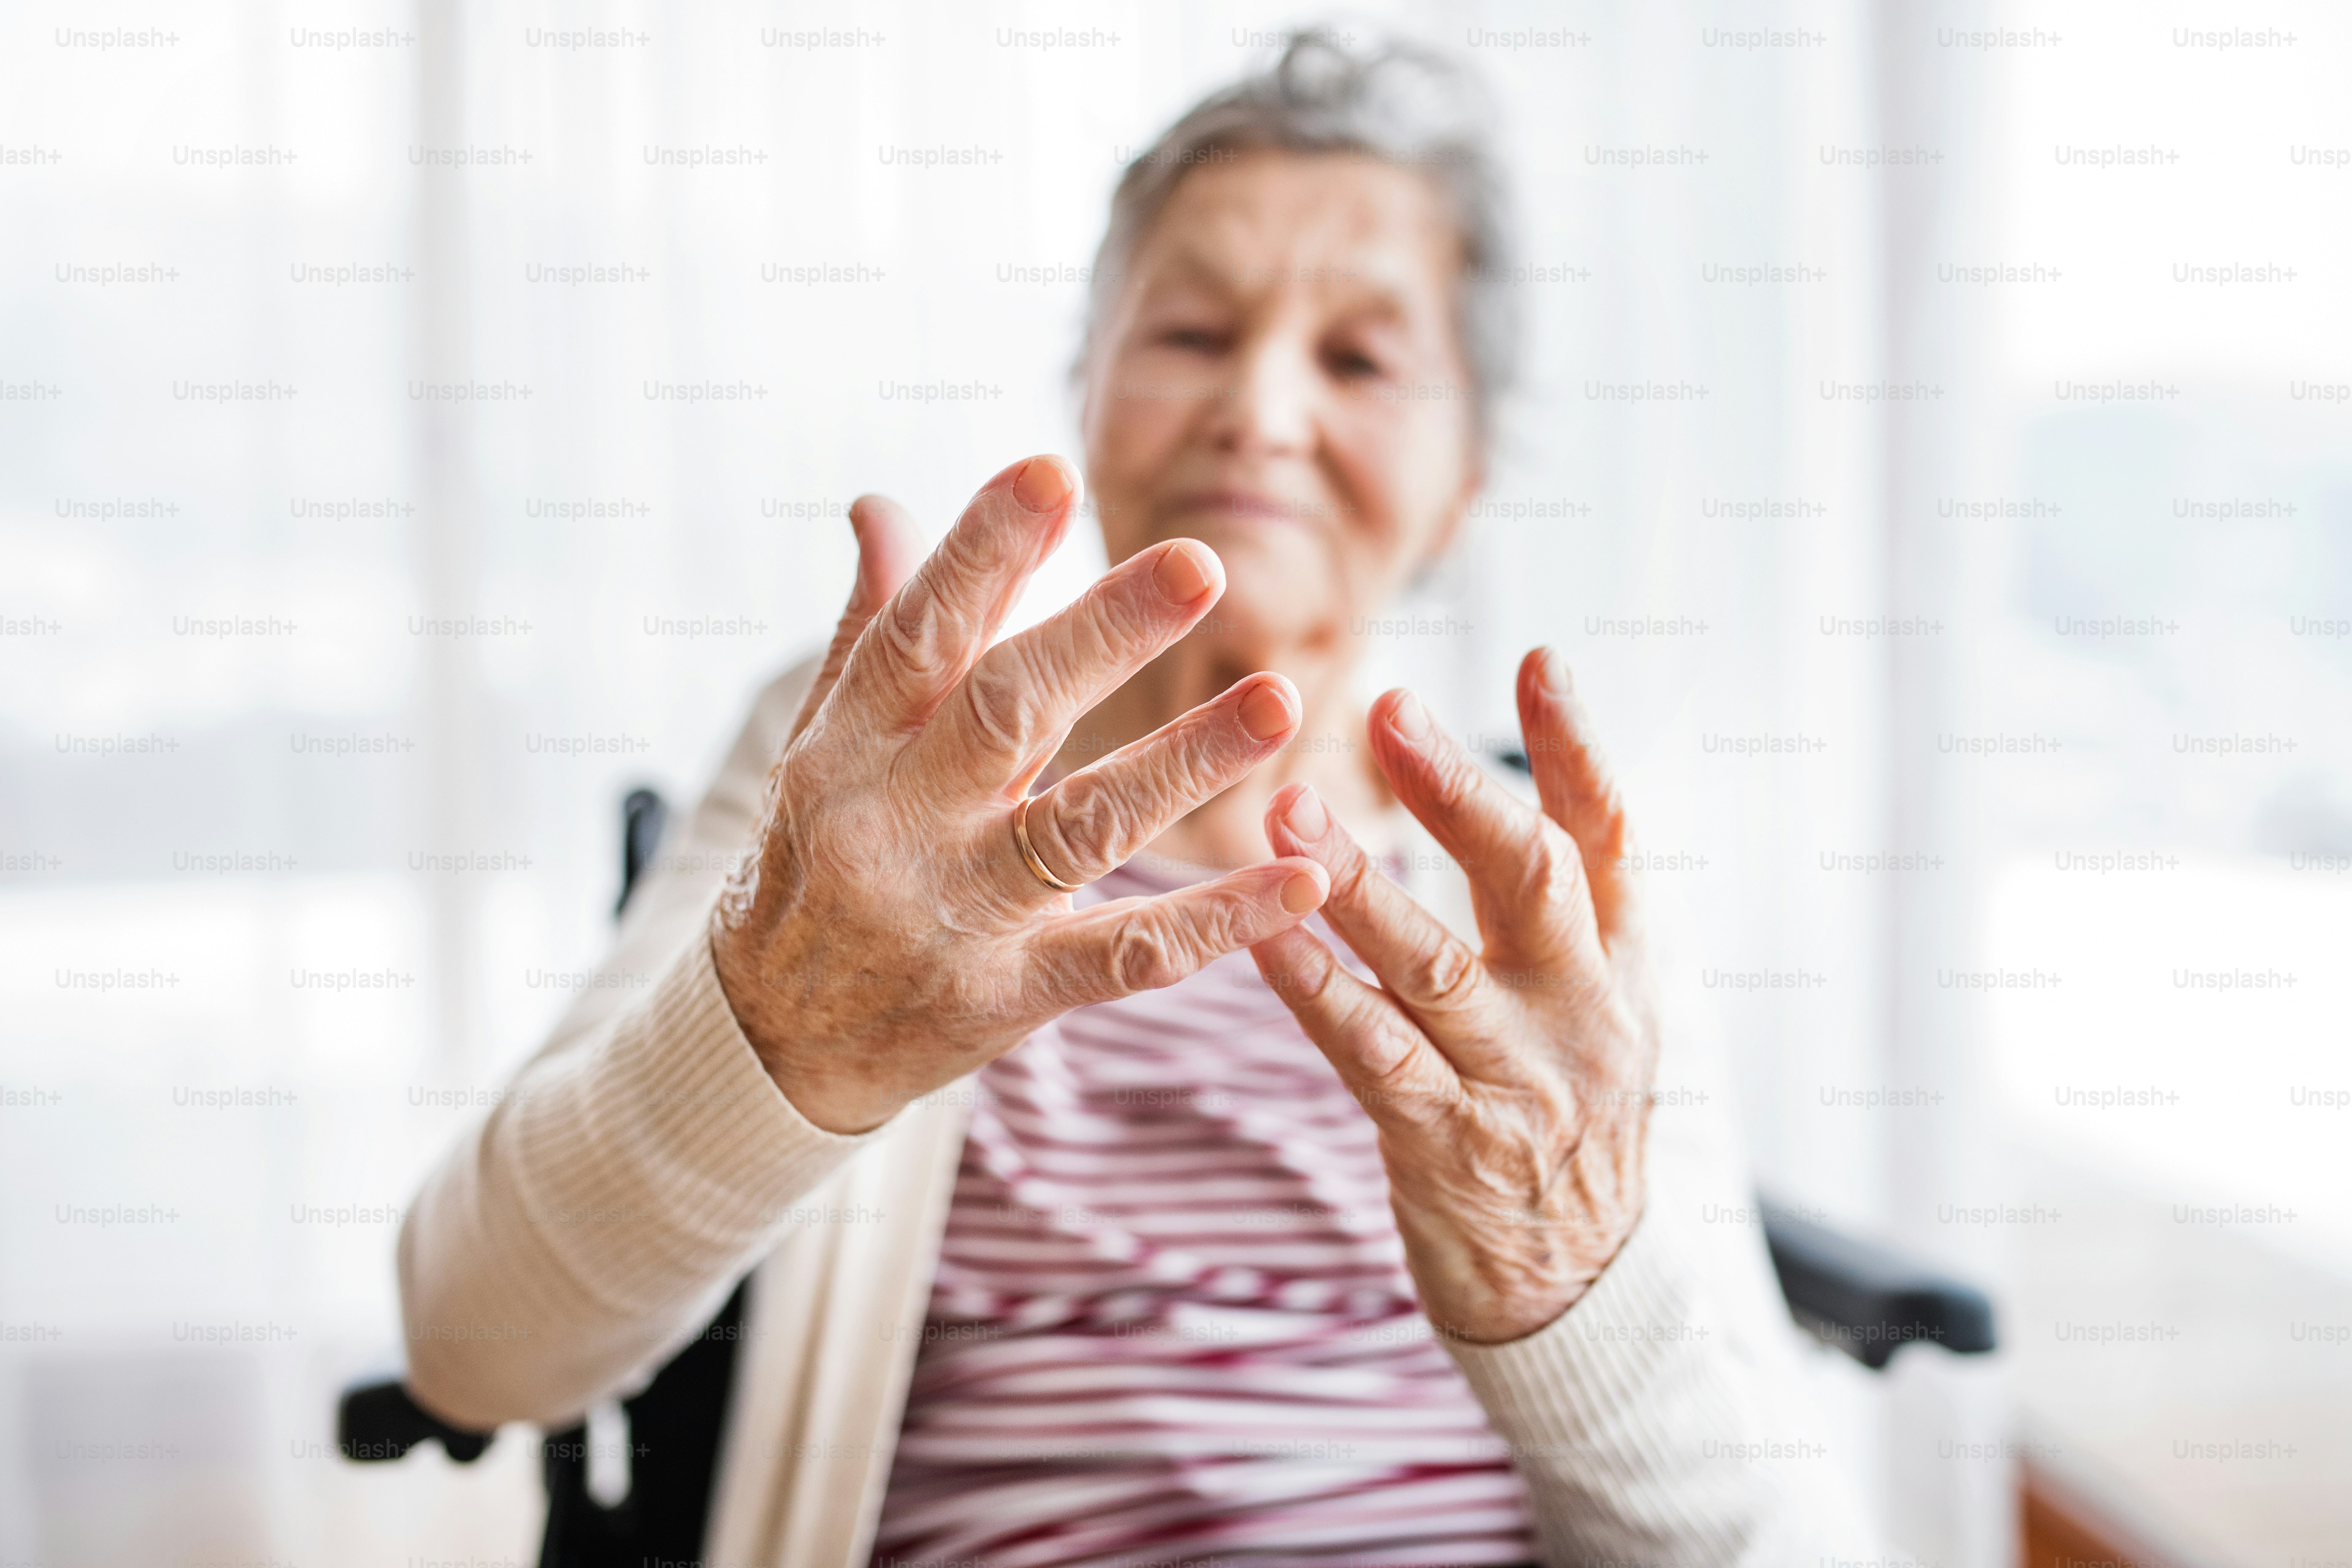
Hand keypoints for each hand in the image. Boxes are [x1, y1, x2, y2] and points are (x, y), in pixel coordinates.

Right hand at [712, 455, 1329, 1134]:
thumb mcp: (821, 746)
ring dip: (1187, 760)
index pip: (919, 633)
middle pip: (1009, 712)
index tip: (1050, 472)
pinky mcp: (1007, 996)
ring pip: (1083, 827)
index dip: (983, 551)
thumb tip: (881, 503)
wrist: (768, 1045)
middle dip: (1105, 633)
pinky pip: (1127, 955)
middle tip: (1201, 562)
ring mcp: (954, 914)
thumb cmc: (809, 865)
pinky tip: (1305, 880)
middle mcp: (895, 823)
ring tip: (1280, 698)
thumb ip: (869, 629)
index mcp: (848, 745)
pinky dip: (1221, 920)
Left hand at [1250, 649, 1659, 1342]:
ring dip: (1357, 879)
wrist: (1575, 1286)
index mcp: (1623, 964)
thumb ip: (1563, 900)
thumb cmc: (1562, 1110)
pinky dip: (1316, 987)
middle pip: (1530, 878)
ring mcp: (1520, 1082)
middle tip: (1389, 708)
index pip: (1609, 835)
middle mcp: (1585, 1013)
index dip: (1575, 746)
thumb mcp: (1594, 1001)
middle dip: (1458, 790)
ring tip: (1289, 804)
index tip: (1537, 658)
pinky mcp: (1447, 1145)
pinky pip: (1373, 1052)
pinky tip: (1265, 933)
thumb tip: (1521, 767)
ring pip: (1436, 962)